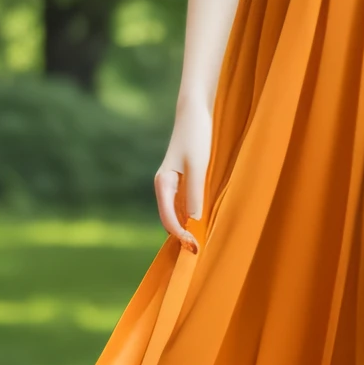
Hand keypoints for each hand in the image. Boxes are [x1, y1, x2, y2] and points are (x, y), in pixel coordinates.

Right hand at [154, 102, 211, 249]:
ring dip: (185, 230)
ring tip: (199, 243)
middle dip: (181, 237)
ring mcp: (172, 185)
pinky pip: (182, 206)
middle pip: (169, 220)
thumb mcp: (198, 165)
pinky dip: (188, 219)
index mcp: (163, 183)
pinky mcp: (182, 181)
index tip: (195, 246)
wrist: (194, 113)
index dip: (180, 235)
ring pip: (175, 215)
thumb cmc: (195, 136)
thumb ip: (195, 192)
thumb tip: (193, 220)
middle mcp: (164, 186)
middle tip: (198, 251)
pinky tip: (200, 225)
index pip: (168, 218)